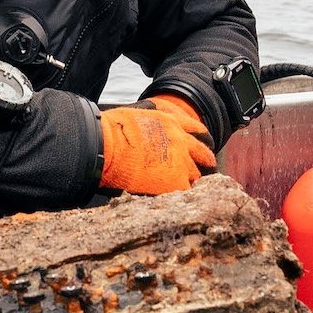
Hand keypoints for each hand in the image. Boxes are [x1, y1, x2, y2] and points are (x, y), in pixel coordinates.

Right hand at [99, 94, 215, 194]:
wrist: (107, 145)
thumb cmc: (111, 130)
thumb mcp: (134, 113)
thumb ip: (147, 116)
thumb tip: (143, 116)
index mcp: (170, 122)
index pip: (196, 129)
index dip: (200, 138)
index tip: (200, 145)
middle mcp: (180, 139)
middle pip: (203, 153)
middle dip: (205, 161)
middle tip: (205, 168)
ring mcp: (180, 160)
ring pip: (196, 174)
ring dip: (191, 180)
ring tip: (188, 188)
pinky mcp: (174, 180)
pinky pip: (186, 190)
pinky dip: (182, 194)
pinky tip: (178, 199)